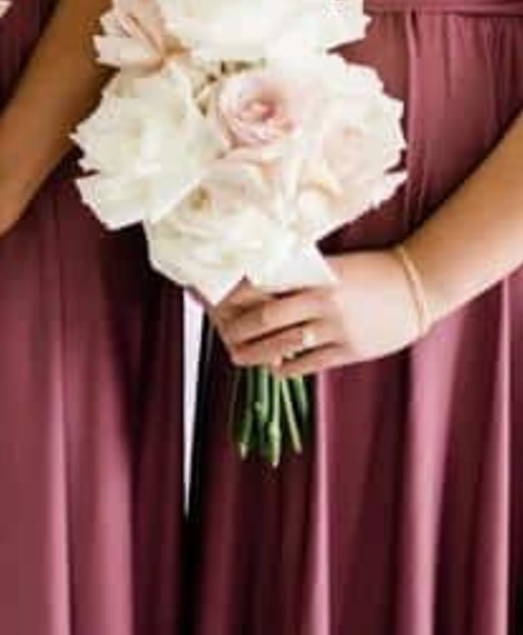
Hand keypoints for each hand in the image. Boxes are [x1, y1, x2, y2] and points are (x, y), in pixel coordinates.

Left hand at [210, 249, 423, 375]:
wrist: (418, 285)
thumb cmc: (370, 270)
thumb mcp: (332, 266)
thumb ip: (300, 275)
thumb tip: (260, 283)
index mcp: (314, 277)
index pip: (265, 287)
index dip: (236, 298)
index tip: (216, 302)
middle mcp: (323, 302)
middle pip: (268, 319)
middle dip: (239, 330)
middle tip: (222, 335)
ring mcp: (338, 328)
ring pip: (286, 345)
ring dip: (257, 353)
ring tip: (238, 357)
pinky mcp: (353, 350)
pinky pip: (312, 363)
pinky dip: (288, 367)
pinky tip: (274, 367)